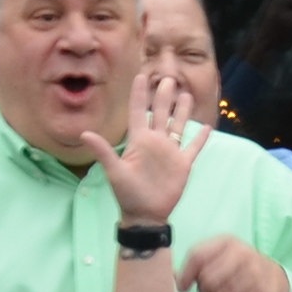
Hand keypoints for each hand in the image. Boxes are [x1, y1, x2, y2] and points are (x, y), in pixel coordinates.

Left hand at [83, 64, 206, 226]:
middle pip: (160, 113)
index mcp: (139, 141)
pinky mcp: (183, 164)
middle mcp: (155, 142)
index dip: (140, 94)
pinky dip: (201, 138)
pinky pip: (193, 147)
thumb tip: (84, 134)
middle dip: (163, 96)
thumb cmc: (127, 194)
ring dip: (182, 111)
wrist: (145, 215)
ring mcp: (170, 152)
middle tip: (167, 78)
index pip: (139, 112)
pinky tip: (207, 127)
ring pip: (177, 125)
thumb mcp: (114, 171)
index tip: (141, 76)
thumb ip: (103, 151)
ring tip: (185, 94)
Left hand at [181, 234, 291, 291]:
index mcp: (226, 243)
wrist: (276, 282)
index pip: (199, 255)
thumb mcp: (221, 260)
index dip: (187, 274)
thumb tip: (172, 277)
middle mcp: (242, 254)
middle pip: (209, 280)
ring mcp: (255, 273)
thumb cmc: (240, 271)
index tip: (182, 290)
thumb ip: (198, 266)